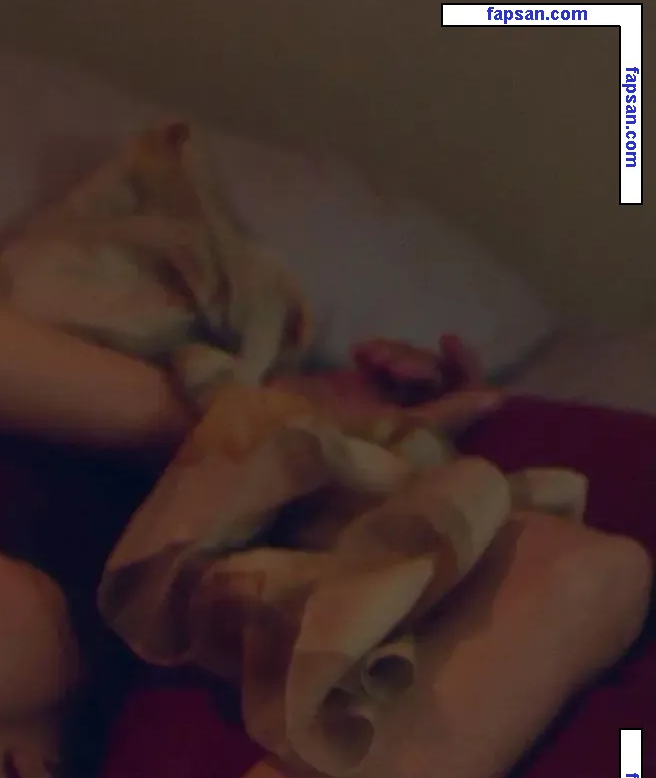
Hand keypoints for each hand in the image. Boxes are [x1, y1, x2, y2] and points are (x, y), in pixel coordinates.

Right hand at [275, 334, 504, 434]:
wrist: (279, 432)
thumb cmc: (339, 437)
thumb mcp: (400, 428)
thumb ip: (448, 412)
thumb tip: (497, 397)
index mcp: (426, 435)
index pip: (464, 394)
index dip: (464, 366)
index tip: (447, 339)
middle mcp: (411, 417)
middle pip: (438, 374)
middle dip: (418, 360)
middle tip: (389, 365)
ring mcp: (385, 400)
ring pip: (413, 362)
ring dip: (396, 352)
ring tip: (368, 357)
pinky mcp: (359, 386)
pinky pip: (385, 357)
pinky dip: (377, 351)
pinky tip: (357, 354)